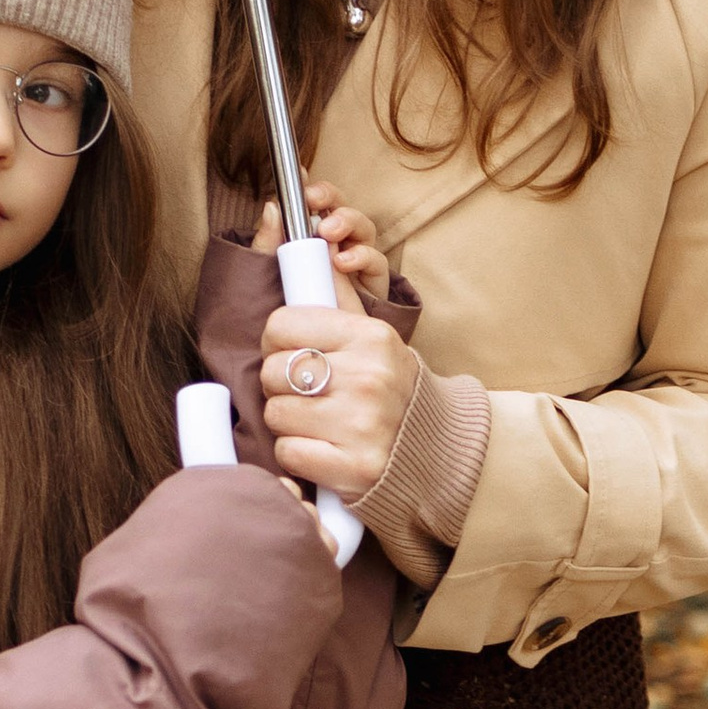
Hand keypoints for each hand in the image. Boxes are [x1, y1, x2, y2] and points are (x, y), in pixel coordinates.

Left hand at [253, 182, 390, 306]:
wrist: (310, 347)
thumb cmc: (291, 306)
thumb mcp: (271, 273)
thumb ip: (269, 242)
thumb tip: (270, 206)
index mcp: (315, 236)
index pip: (320, 203)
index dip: (315, 190)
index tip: (302, 181)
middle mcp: (340, 243)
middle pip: (343, 208)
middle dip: (331, 199)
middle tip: (314, 201)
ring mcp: (359, 262)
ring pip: (364, 228)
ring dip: (348, 222)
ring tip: (328, 233)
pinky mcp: (373, 284)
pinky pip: (377, 262)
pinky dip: (362, 256)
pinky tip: (343, 262)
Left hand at [259, 254, 417, 499]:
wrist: (436, 449)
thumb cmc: (390, 388)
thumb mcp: (372, 336)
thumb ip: (338, 294)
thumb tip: (313, 241)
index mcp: (370, 337)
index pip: (280, 325)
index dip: (276, 342)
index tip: (292, 353)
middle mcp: (368, 377)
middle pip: (271, 371)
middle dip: (281, 385)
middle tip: (308, 394)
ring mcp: (362, 425)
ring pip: (275, 413)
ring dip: (288, 422)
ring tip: (318, 421)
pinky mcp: (354, 468)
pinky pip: (288, 452)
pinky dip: (299, 454)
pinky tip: (324, 449)